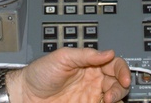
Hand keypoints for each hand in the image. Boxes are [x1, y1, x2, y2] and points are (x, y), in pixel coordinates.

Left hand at [6, 47, 130, 102]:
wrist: (26, 95)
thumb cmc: (39, 73)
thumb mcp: (62, 57)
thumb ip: (86, 54)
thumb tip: (108, 52)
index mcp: (90, 64)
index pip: (114, 64)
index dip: (122, 70)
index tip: (124, 78)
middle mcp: (93, 80)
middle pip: (118, 82)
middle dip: (120, 87)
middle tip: (111, 95)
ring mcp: (90, 96)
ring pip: (114, 97)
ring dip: (116, 98)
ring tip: (107, 101)